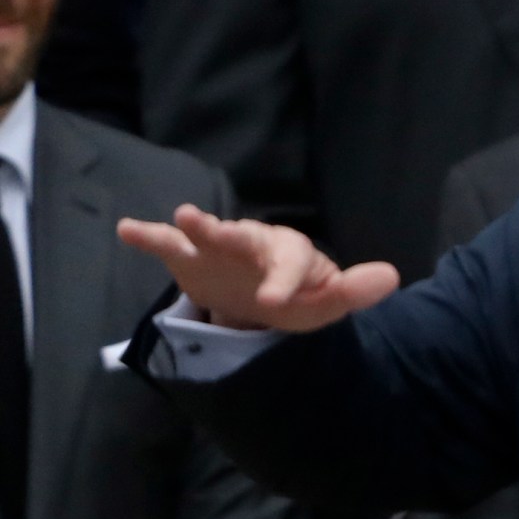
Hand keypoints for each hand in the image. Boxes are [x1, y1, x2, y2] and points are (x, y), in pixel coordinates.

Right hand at [116, 204, 398, 331]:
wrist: (268, 296)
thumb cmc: (300, 294)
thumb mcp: (326, 301)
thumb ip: (354, 290)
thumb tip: (392, 276)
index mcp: (290, 253)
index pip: (292, 263)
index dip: (285, 281)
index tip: (275, 302)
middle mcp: (253, 243)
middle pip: (242, 237)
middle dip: (225, 233)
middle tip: (205, 224)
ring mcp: (219, 249)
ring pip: (205, 236)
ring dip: (193, 227)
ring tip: (179, 217)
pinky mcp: (190, 260)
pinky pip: (167, 246)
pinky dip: (148, 236)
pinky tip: (127, 229)